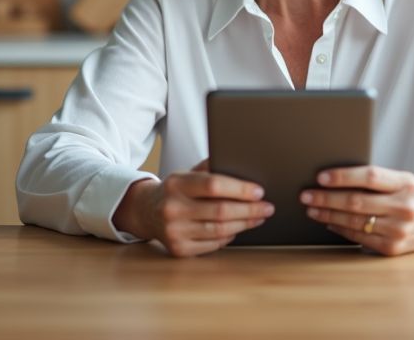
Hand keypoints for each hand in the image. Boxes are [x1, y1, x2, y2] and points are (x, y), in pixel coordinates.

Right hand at [114, 159, 273, 256]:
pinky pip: (212, 244)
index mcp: (176, 184)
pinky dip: (229, 237)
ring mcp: (174, 231)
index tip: (259, 191)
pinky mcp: (178, 249)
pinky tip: (238, 229)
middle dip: (250, 209)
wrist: (146, 211)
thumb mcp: (187, 172)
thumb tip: (243, 164)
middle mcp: (173, 208)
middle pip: (220, 211)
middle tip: (267, 207)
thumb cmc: (175, 190)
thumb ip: (211, 168)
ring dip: (244, 224)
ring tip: (258, 217)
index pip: (213, 185)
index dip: (240, 189)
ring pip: (219, 230)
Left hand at [299, 166, 413, 255]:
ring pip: (355, 221)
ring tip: (312, 209)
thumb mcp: (403, 179)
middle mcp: (403, 207)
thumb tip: (336, 179)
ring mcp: (399, 230)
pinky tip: (329, 223)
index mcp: (405, 184)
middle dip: (326, 198)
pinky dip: (341, 230)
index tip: (321, 177)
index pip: (369, 177)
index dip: (343, 176)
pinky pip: (360, 238)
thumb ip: (376, 179)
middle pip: (356, 201)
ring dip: (328, 216)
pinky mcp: (393, 247)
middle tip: (306, 195)